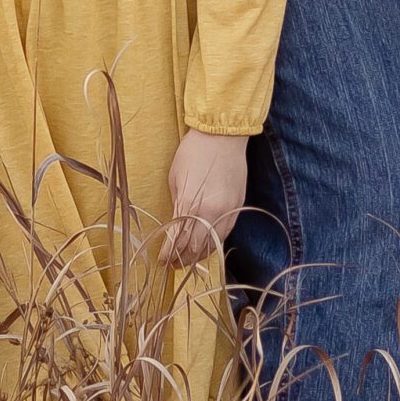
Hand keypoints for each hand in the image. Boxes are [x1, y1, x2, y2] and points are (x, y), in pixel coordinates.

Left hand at [164, 130, 248, 266]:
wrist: (223, 135)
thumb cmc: (193, 152)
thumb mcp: (176, 180)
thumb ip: (177, 207)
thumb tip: (173, 229)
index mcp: (192, 205)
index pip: (178, 240)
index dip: (168, 254)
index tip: (161, 261)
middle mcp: (213, 212)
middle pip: (196, 248)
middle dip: (182, 260)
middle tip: (172, 265)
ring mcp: (228, 211)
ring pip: (213, 245)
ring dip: (199, 256)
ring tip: (187, 260)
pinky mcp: (238, 207)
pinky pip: (226, 234)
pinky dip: (214, 244)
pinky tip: (205, 247)